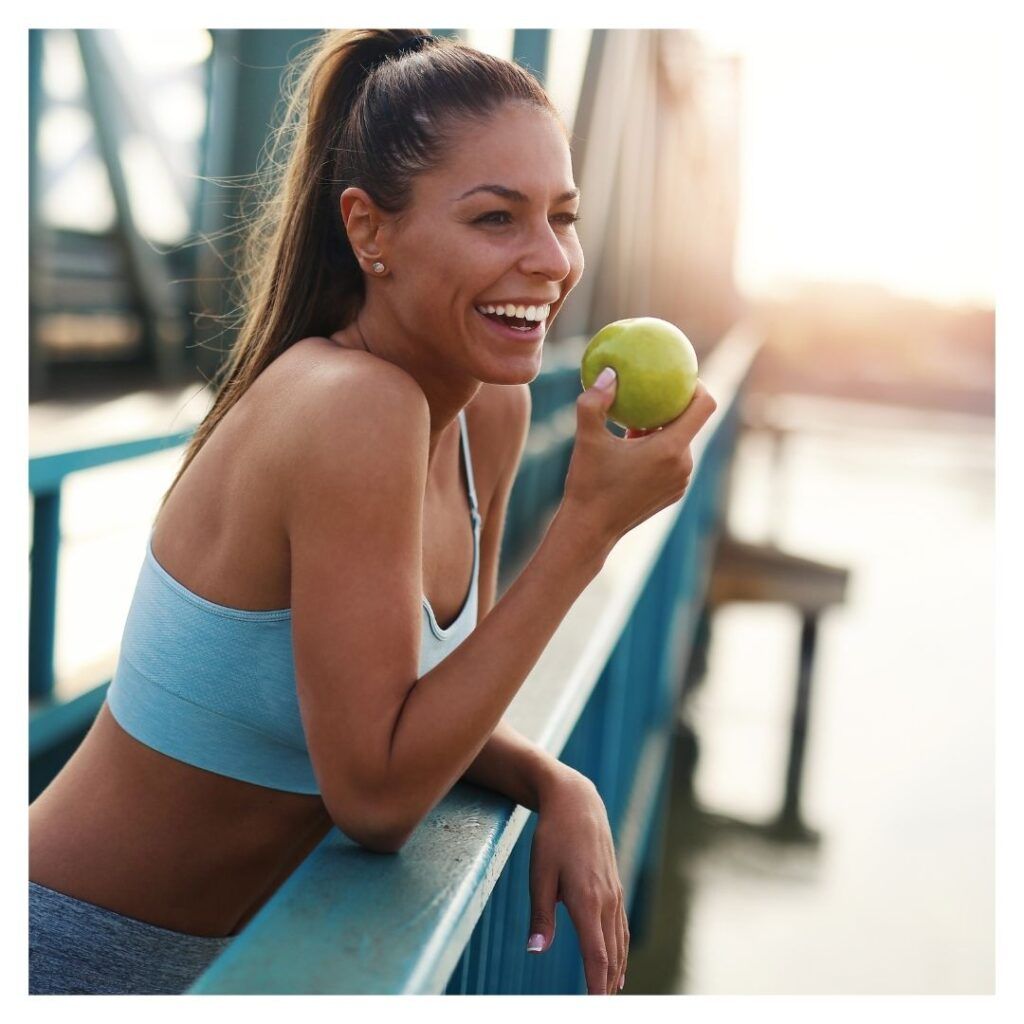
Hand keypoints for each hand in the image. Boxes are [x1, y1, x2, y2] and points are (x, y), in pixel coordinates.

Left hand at [526, 769, 628, 994]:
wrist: (576, 802)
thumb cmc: (552, 837)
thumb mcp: (539, 874)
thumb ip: (540, 914)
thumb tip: (535, 950)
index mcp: (586, 900)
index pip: (596, 955)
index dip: (596, 985)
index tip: (595, 1007)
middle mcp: (606, 900)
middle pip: (611, 954)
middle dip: (606, 984)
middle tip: (601, 1008)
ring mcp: (613, 893)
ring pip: (619, 941)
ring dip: (616, 970)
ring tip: (611, 994)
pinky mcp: (614, 886)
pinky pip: (621, 925)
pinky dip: (621, 949)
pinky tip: (617, 960)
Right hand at [562, 372, 717, 549]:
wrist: (590, 530)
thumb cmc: (588, 483)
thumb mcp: (587, 438)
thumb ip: (595, 401)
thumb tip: (610, 373)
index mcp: (670, 449)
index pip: (704, 406)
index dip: (697, 386)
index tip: (678, 376)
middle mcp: (683, 465)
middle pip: (690, 423)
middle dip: (671, 407)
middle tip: (647, 394)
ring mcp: (681, 482)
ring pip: (680, 443)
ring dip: (663, 430)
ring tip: (635, 424)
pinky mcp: (674, 493)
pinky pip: (673, 462)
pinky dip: (659, 450)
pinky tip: (633, 449)